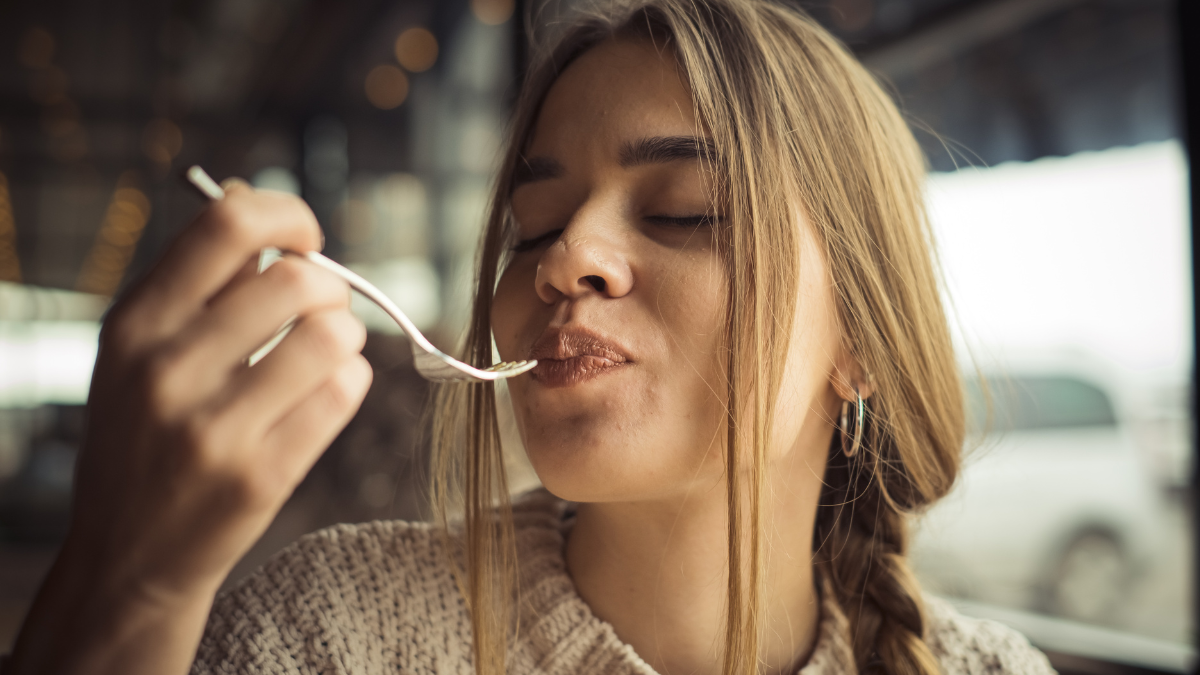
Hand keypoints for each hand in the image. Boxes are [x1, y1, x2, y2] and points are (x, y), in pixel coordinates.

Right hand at [7, 182, 372, 674]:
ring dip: (346, 335)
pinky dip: (351, 380)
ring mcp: (213, 428)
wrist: (126, 558)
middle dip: (329, 286)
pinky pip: (343, 394)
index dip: (288, 216)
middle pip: (297, 279)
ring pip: (330, 335)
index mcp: (135, 325)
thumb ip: (197, 279)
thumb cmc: (146, 437)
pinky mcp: (258, 477)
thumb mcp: (139, 352)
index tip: (305, 239)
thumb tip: (254, 195)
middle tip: (321, 311)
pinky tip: (329, 390)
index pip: (227, 224)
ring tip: (327, 352)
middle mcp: (166, 370)